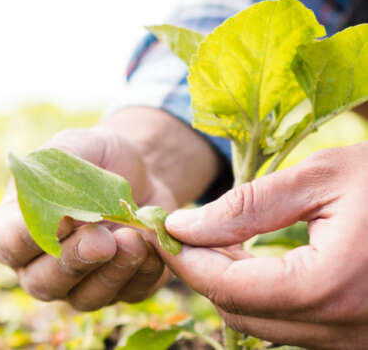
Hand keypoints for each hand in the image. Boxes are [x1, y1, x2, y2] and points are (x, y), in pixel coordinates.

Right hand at [0, 126, 175, 310]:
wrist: (141, 170)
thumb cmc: (97, 157)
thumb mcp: (75, 146)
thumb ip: (55, 170)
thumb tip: (57, 212)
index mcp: (20, 226)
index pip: (8, 244)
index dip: (28, 238)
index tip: (61, 218)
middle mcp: (44, 262)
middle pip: (43, 283)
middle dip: (74, 260)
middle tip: (101, 239)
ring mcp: (82, 280)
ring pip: (86, 297)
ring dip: (110, 272)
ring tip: (133, 239)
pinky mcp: (123, 286)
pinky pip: (129, 293)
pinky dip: (142, 272)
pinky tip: (152, 244)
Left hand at [161, 143, 367, 348]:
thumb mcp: (318, 178)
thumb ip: (246, 207)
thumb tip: (184, 226)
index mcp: (330, 286)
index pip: (228, 289)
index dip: (187, 260)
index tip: (164, 231)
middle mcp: (346, 329)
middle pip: (241, 314)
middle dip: (204, 273)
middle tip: (186, 231)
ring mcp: (356, 340)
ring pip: (264, 324)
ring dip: (230, 284)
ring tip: (216, 239)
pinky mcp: (360, 335)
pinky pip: (292, 323)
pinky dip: (261, 294)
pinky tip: (253, 257)